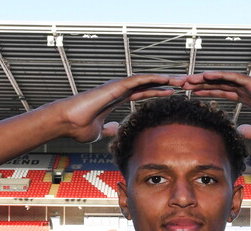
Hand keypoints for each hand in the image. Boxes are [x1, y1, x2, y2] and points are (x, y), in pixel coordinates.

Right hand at [46, 74, 174, 142]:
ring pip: (146, 79)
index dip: (157, 92)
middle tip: (183, 84)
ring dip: (164, 79)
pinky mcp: (116, 86)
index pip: (142, 93)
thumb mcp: (99, 131)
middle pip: (147, 84)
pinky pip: (138, 80)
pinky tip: (166, 79)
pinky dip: (153, 78)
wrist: (67, 122)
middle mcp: (118, 90)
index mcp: (116, 99)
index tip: (172, 94)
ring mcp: (117, 86)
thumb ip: (108, 129)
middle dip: (165, 84)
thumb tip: (114, 130)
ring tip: (181, 80)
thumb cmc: (78, 127)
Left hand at [176, 71, 250, 145]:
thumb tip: (240, 131)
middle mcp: (250, 90)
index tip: (192, 93)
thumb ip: (250, 131)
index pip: (224, 92)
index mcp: (250, 99)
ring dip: (206, 78)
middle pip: (221, 83)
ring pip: (225, 79)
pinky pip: (235, 77)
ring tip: (190, 79)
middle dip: (202, 84)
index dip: (208, 91)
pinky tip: (205, 75)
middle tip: (184, 84)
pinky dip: (220, 75)